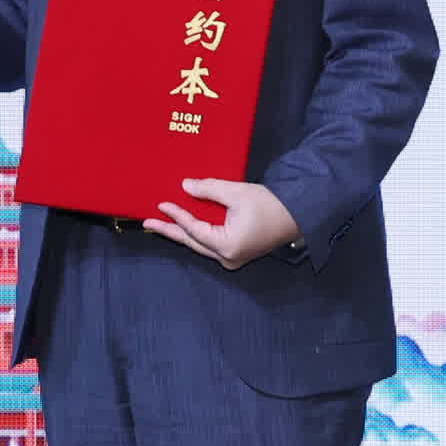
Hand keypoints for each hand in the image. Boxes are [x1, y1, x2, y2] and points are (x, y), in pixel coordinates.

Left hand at [146, 177, 297, 270]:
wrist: (297, 216)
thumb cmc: (271, 205)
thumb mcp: (237, 193)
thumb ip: (209, 189)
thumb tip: (185, 186)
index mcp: (228, 246)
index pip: (194, 229)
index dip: (176, 215)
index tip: (161, 204)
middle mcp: (228, 258)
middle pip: (192, 242)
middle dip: (170, 231)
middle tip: (148, 223)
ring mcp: (232, 259)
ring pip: (200, 245)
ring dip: (182, 233)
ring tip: (161, 223)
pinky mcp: (236, 254)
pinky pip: (210, 245)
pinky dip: (196, 233)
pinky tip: (184, 225)